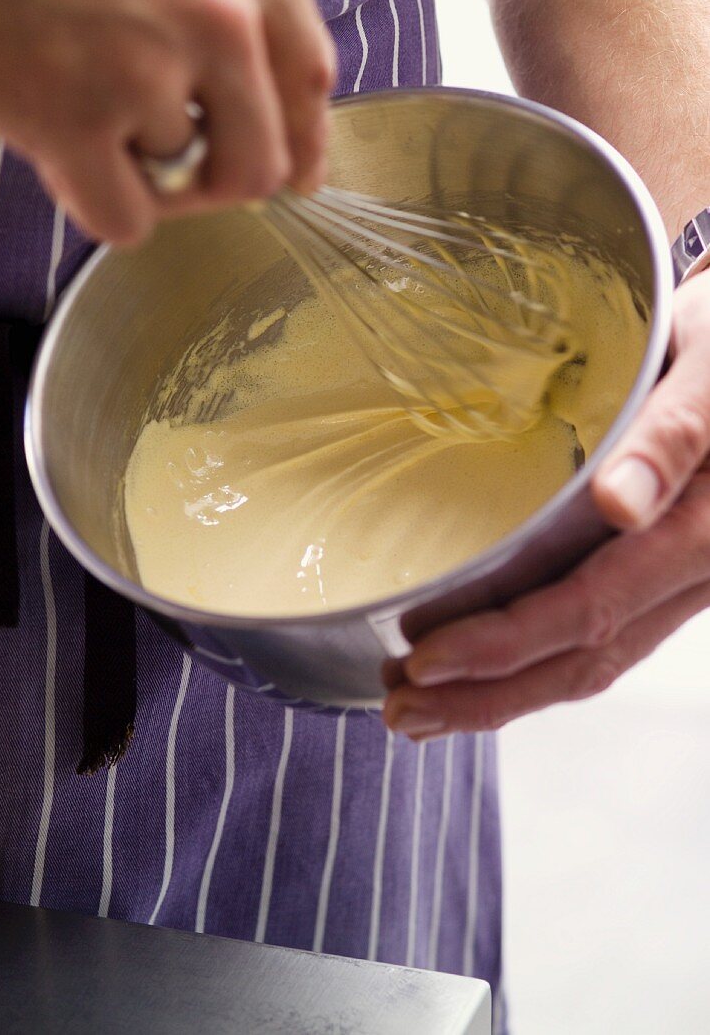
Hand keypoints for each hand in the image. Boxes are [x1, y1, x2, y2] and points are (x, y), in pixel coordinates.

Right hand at [0, 0, 334, 242]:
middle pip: (260, 165)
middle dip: (212, 181)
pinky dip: (90, 200)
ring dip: (134, 171)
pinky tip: (56, 145)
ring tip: (78, 104)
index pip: (309, 80)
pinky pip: (126, 219)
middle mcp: (217, 10)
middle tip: (163, 164)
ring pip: (184, 190)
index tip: (300, 176)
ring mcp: (149, 66)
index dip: (304, 142)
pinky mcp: (79, 116)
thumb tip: (257, 104)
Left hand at [384, 271, 709, 740]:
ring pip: (591, 662)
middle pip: (583, 658)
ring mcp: (680, 585)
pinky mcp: (662, 579)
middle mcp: (693, 575)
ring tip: (424, 707)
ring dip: (503, 694)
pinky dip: (536, 665)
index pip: (588, 609)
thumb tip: (621, 504)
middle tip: (401, 710)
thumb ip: (671, 436)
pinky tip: (486, 671)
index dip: (503, 645)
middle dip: (486, 694)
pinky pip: (600, 637)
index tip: (423, 658)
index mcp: (698, 532)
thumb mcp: (707, 369)